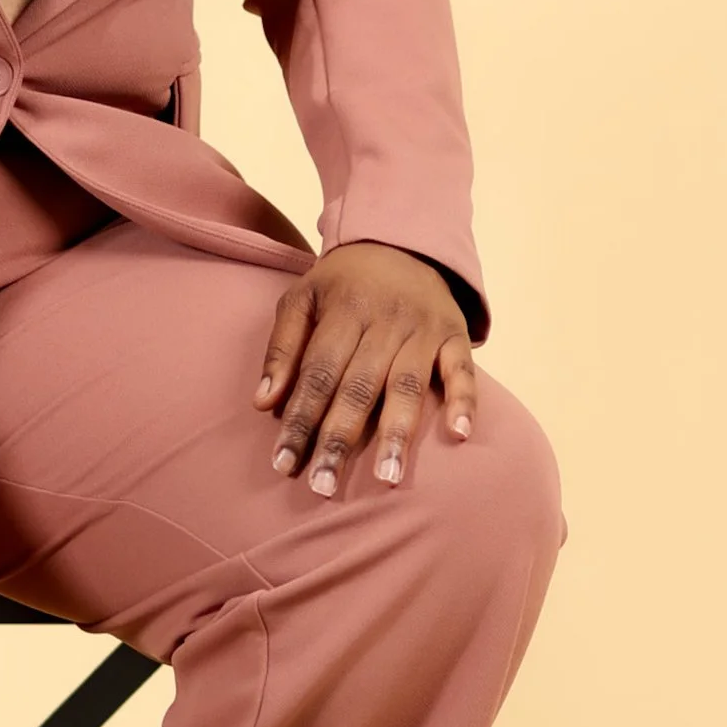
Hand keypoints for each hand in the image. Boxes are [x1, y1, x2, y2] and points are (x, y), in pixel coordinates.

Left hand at [255, 241, 476, 494]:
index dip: (299, 420)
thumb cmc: (344, 282)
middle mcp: (384, 321)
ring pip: (408, 385)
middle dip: (339, 438)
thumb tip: (262, 402)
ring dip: (399, 432)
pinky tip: (458, 435)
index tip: (283, 463)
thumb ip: (281, 348)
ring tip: (389, 477)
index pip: (316, 374)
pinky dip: (464, 401)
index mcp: (342, 311)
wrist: (404, 239)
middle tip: (324, 486)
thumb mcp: (302, 298)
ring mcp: (423, 329)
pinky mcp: (456, 334)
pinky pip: (463, 370)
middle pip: (358, 387)